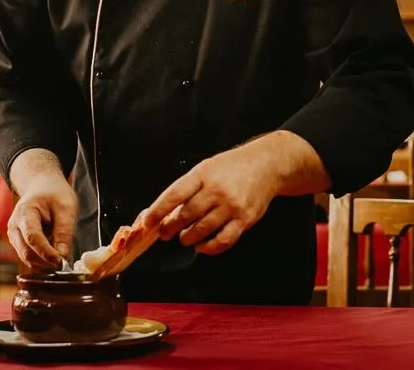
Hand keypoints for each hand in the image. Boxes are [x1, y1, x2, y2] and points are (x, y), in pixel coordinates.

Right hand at [7, 171, 76, 268]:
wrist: (42, 187)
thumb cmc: (54, 194)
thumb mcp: (66, 207)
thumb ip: (64, 231)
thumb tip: (63, 256)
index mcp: (25, 212)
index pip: (33, 238)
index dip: (47, 253)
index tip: (62, 261)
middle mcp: (14, 226)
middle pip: (27, 253)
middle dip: (46, 262)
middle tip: (66, 263)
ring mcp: (13, 235)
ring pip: (27, 258)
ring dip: (45, 262)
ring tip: (61, 253)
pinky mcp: (17, 242)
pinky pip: (29, 256)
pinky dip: (42, 259)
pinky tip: (54, 251)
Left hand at [138, 138, 283, 255]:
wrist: (266, 165)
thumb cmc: (232, 167)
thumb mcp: (206, 168)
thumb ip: (187, 188)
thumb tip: (164, 212)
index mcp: (203, 174)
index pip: (174, 195)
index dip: (157, 211)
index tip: (147, 223)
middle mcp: (217, 190)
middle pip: (186, 215)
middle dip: (171, 227)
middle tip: (165, 233)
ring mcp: (231, 205)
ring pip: (202, 229)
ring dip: (189, 238)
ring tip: (185, 238)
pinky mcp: (244, 219)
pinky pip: (223, 240)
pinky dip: (209, 248)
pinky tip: (203, 246)